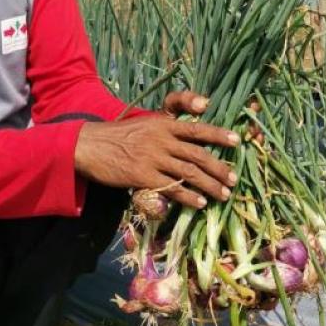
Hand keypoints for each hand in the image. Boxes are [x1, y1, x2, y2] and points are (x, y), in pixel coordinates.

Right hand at [74, 114, 239, 208]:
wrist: (88, 145)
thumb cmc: (118, 135)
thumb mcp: (144, 122)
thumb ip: (168, 124)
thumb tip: (193, 127)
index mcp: (163, 124)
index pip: (196, 128)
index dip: (218, 134)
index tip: (237, 141)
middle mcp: (161, 139)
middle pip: (198, 154)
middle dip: (219, 168)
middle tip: (233, 179)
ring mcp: (152, 158)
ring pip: (189, 173)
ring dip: (209, 185)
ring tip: (223, 194)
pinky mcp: (142, 176)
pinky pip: (171, 188)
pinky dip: (188, 197)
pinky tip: (199, 203)